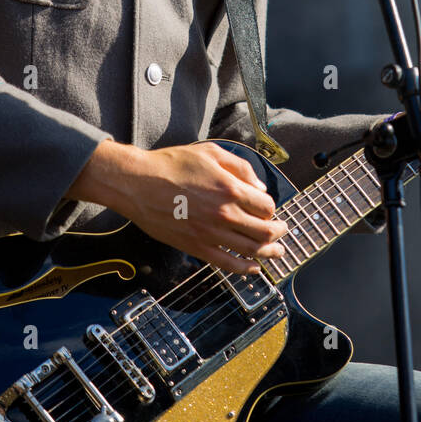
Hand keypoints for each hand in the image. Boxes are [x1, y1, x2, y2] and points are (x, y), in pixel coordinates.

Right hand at [117, 141, 286, 274]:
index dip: (271, 207)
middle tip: (282, 230)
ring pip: (251, 250)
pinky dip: (245, 269)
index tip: (267, 207)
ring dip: (269, 252)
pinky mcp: (197, 248)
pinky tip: (254, 269)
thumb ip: (239, 167)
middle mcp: (225, 214)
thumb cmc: (171, 165)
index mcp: (230, 189)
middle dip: (278, 231)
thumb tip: (258, 186)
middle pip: (265, 231)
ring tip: (277, 251)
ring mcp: (211, 234)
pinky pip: (228, 264)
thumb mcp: (210, 152)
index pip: (266, 206)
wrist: (138, 184)